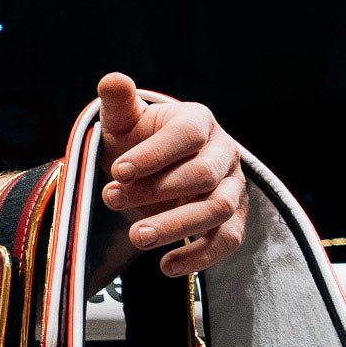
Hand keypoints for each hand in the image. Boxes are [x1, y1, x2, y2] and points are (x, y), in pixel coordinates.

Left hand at [96, 71, 245, 275]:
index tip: (118, 171)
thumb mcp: (124, 120)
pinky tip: (166, 266)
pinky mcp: (234, 220)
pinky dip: (200, 256)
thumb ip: (118, 101)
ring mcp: (233, 187)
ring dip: (176, 225)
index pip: (186, 135)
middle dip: (155, 191)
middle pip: (201, 175)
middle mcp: (223, 153)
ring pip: (217, 209)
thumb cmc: (139, 141)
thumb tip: (112, 79)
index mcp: (199, 121)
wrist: (155, 170)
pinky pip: (228, 241)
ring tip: (136, 237)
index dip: (154, 154)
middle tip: (111, 200)